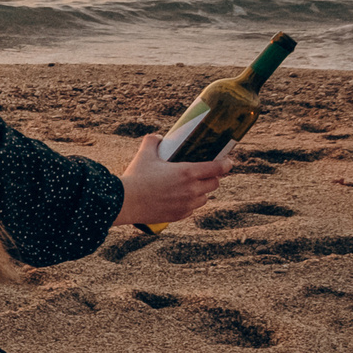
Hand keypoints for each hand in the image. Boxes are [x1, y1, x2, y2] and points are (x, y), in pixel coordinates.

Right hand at [116, 136, 233, 226]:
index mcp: (188, 172)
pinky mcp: (179, 215)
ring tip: (191, 187)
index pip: (218, 168)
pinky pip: (192, 209)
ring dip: (202, 192)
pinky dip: (189, 204)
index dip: (226, 163)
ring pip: (205, 198)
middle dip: (212, 177)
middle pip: (214, 183)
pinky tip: (179, 199)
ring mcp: (186, 204)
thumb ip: (153, 141)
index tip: (228, 161)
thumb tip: (158, 137)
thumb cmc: (136, 177)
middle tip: (205, 173)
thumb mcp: (144, 155)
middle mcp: (191, 190)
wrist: (125, 202)